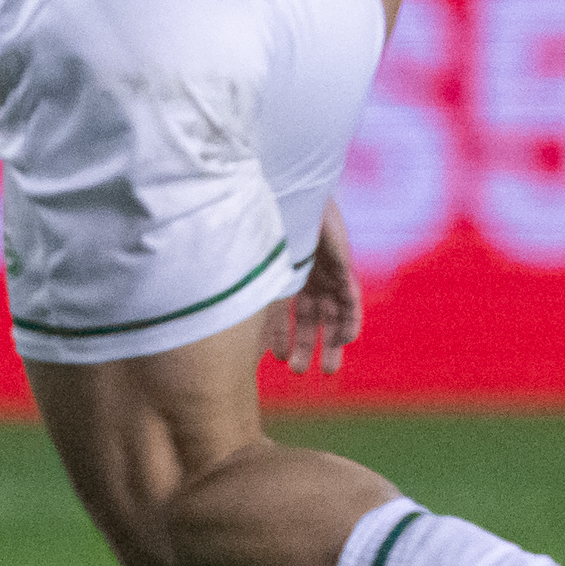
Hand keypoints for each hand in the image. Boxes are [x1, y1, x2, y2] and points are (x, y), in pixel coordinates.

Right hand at [265, 202, 362, 376]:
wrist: (286, 194)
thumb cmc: (263, 222)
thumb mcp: (255, 264)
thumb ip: (249, 289)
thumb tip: (214, 316)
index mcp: (283, 271)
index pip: (283, 310)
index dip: (280, 334)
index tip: (274, 359)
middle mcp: (305, 274)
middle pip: (310, 317)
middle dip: (305, 344)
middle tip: (298, 371)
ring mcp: (325, 270)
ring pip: (332, 314)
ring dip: (330, 342)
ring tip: (326, 370)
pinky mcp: (342, 265)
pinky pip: (350, 299)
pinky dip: (349, 320)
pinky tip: (345, 340)